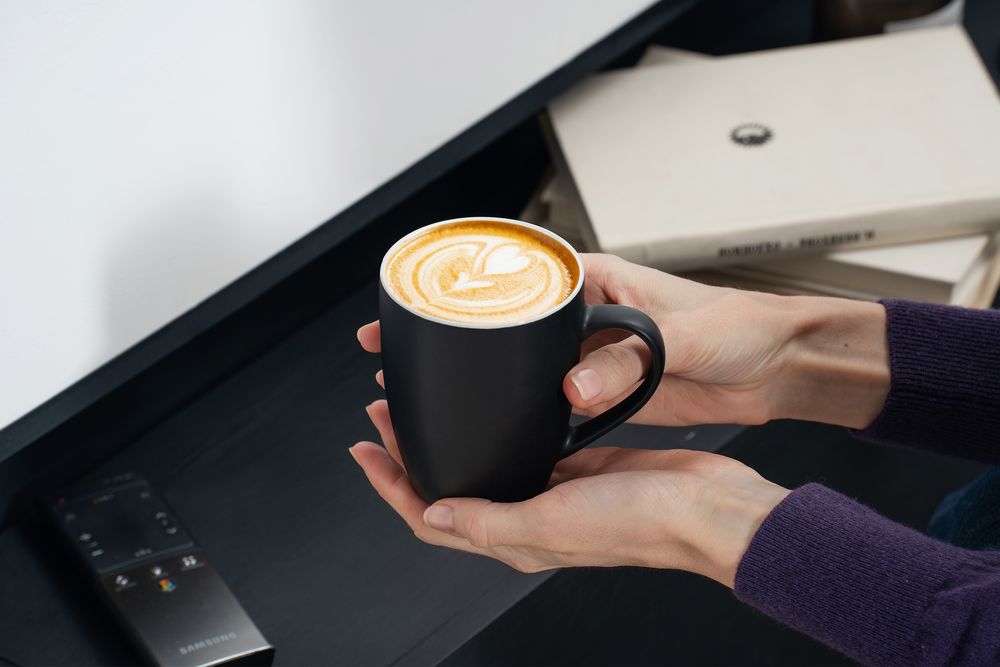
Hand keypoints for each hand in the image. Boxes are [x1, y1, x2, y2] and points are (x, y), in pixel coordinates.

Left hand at [350, 400, 788, 586]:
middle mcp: (527, 514)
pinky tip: (490, 405)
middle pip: (449, 487)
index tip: (363, 449)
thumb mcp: (553, 523)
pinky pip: (524, 446)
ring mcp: (552, 488)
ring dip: (448, 440)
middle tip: (383, 416)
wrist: (704, 506)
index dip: (389, 486)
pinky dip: (495, 428)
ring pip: (482, 464)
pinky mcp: (578, 463)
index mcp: (514, 536)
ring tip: (423, 409)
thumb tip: (434, 514)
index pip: (430, 517)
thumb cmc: (642, 521)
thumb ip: (491, 520)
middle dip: (409, 456)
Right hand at [359, 253, 889, 428]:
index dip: (452, 292)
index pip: (506, 280)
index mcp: (590, 282)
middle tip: (396, 357)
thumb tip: (576, 390)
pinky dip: (525, 413)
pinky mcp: (604, 393)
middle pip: (499, 327)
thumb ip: (628, 360)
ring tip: (432, 395)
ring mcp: (588, 357)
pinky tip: (496, 425)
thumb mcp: (680, 334)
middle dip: (450, 340)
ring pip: (518, 369)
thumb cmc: (738, 326)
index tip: (406, 307)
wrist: (773, 365)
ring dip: (482, 382)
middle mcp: (581, 316)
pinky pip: (551, 403)